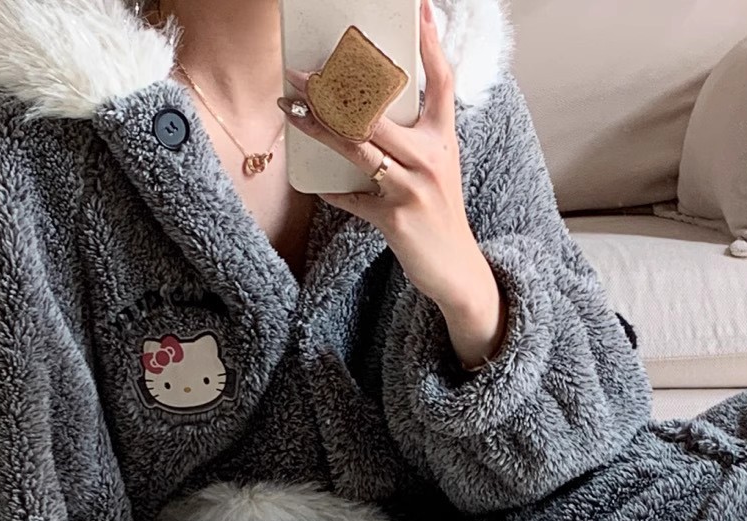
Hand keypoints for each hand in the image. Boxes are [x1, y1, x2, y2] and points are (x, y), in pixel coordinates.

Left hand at [279, 0, 507, 367]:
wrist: (456, 269)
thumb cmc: (439, 215)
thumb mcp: (435, 171)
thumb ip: (411, 140)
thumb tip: (368, 112)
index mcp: (444, 141)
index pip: (441, 82)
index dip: (430, 44)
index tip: (419, 9)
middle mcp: (431, 159)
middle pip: (376, 111)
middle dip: (333, 89)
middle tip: (300, 73)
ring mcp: (412, 189)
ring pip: (357, 146)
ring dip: (318, 125)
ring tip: (290, 107)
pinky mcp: (394, 219)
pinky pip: (352, 198)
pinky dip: (332, 190)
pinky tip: (315, 182)